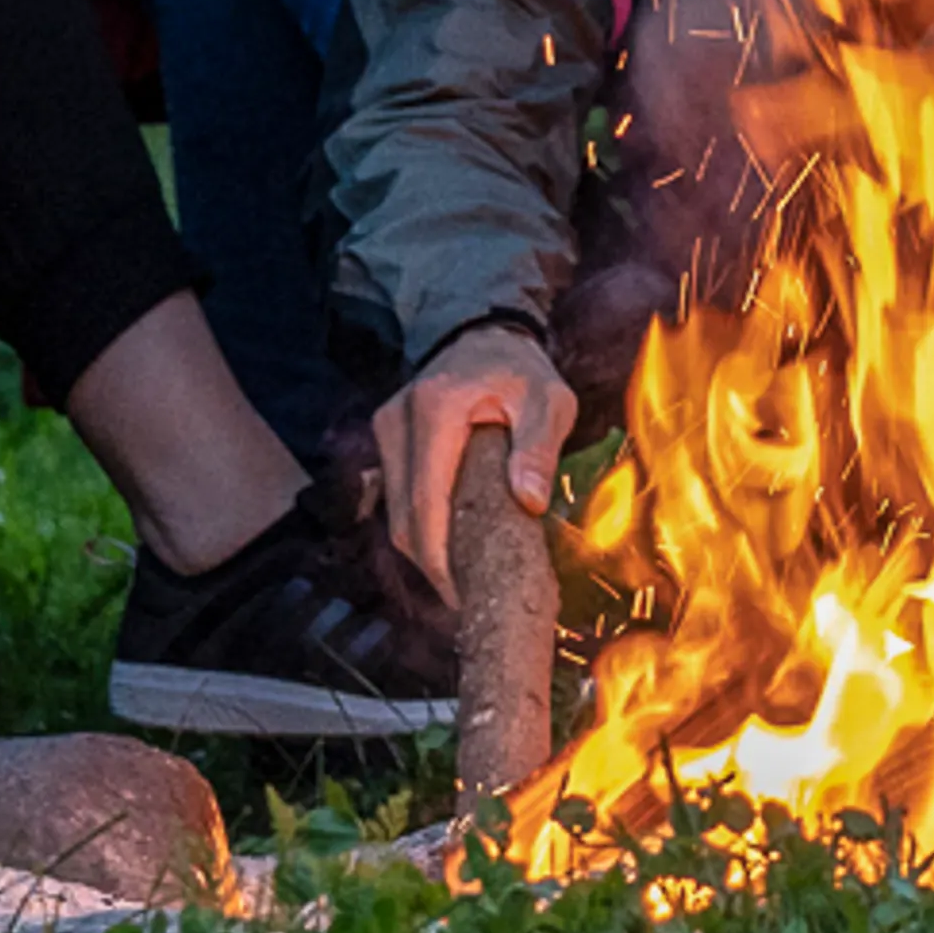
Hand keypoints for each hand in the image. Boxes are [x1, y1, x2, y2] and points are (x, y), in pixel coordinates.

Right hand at [377, 323, 573, 610]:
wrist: (484, 334)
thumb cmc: (520, 369)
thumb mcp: (547, 399)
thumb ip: (538, 447)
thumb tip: (530, 502)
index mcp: (435, 411)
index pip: (425, 504)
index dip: (439, 560)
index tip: (465, 597)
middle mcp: (397, 422)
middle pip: (403, 519)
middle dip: (433, 567)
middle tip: (470, 598)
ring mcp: (386, 431)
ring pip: (395, 514)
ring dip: (425, 551)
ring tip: (465, 579)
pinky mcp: (386, 440)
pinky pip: (397, 499)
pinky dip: (421, 528)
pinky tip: (451, 547)